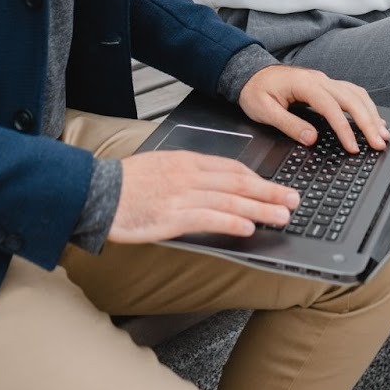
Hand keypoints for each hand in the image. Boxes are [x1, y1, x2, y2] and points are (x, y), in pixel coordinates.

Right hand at [109, 149, 299, 243]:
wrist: (97, 191)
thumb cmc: (125, 184)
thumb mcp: (160, 167)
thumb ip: (187, 174)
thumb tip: (213, 187)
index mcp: (187, 161)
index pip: (232, 168)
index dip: (258, 179)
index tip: (276, 187)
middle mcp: (189, 174)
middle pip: (238, 182)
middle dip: (270, 192)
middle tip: (293, 200)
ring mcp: (182, 194)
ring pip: (230, 200)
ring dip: (260, 208)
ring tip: (282, 216)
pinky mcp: (172, 215)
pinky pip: (208, 218)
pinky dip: (231, 222)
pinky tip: (248, 228)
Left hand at [238, 64, 389, 154]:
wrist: (250, 72)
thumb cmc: (255, 90)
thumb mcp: (264, 110)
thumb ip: (288, 124)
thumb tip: (310, 138)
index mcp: (304, 84)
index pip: (331, 107)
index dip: (344, 128)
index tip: (352, 147)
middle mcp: (319, 79)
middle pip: (352, 98)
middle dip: (368, 122)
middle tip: (379, 143)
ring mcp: (325, 81)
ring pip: (356, 94)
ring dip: (372, 114)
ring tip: (382, 134)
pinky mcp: (326, 85)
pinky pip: (352, 93)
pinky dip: (366, 106)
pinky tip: (373, 119)